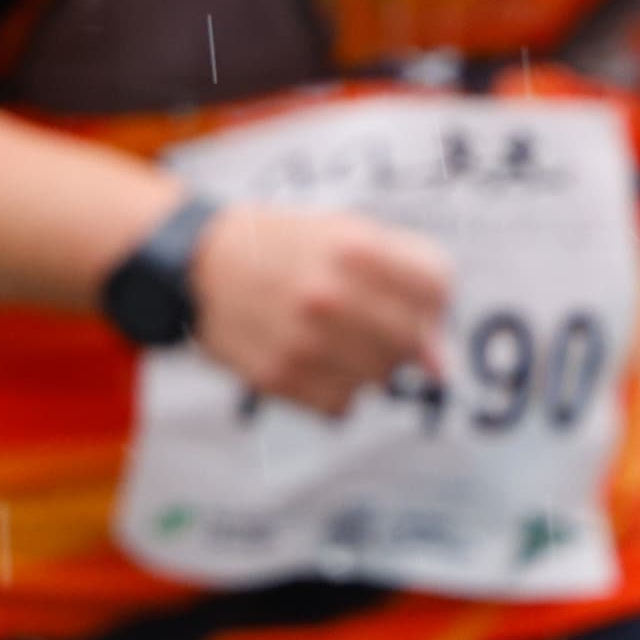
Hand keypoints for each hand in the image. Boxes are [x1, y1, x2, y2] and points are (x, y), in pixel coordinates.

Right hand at [178, 200, 450, 413]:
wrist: (198, 262)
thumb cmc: (284, 246)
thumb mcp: (347, 234)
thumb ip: (408, 279)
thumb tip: (440, 365)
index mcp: (354, 247)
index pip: (436, 288)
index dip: (429, 296)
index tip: (406, 297)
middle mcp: (329, 294)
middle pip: (411, 342)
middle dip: (398, 336)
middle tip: (366, 322)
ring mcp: (302, 339)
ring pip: (380, 378)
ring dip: (366, 364)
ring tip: (332, 339)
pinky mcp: (277, 375)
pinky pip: (341, 404)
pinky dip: (335, 389)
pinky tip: (312, 361)